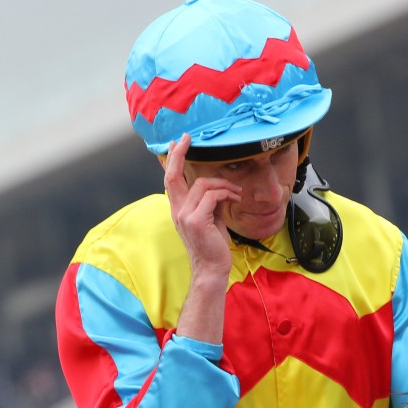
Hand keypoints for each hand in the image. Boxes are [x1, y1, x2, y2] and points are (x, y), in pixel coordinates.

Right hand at [164, 133, 236, 278]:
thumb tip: (218, 187)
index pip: (170, 179)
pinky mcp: (196, 220)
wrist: (212, 268)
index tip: (176, 143)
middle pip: (173, 175)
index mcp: (178, 209)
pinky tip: (236, 199)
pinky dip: (227, 194)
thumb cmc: (213, 246)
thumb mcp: (210, 218)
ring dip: (223, 185)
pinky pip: (212, 196)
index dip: (172, 160)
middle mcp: (177, 210)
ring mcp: (185, 215)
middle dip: (179, 154)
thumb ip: (210, 202)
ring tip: (236, 193)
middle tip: (187, 139)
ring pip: (202, 185)